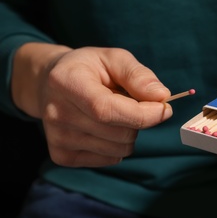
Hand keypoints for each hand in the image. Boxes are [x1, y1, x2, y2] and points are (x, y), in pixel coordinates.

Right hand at [12, 44, 171, 166]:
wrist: (51, 83)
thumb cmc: (89, 68)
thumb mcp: (114, 58)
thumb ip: (138, 75)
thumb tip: (161, 96)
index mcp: (67, 82)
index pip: (107, 110)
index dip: (142, 115)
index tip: (164, 109)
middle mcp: (57, 114)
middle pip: (118, 133)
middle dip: (139, 120)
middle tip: (130, 103)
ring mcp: (58, 138)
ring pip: (119, 149)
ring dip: (129, 133)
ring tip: (113, 112)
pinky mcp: (62, 156)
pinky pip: (110, 159)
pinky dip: (117, 145)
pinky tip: (104, 126)